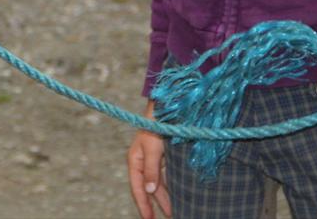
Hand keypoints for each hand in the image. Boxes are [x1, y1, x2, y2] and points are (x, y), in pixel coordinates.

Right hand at [127, 102, 170, 218]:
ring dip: (167, 197)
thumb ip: (151, 170)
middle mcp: (144, 162)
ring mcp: (156, 160)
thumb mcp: (152, 149)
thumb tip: (150, 190)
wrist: (167, 108)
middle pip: (150, 189)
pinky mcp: (166, 156)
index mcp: (135, 161)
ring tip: (176, 211)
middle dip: (157, 204)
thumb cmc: (156, 125)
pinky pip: (169, 176)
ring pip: (160, 184)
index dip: (143, 205)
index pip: (138, 188)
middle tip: (169, 218)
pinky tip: (181, 195)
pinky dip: (173, 186)